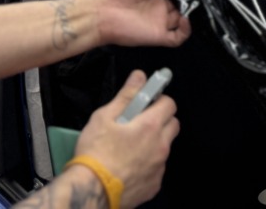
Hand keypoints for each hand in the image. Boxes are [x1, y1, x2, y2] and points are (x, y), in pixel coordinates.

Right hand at [73, 70, 179, 208]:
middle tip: (140, 122)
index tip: (148, 102)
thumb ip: (127, 95)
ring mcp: (159, 167)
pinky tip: (131, 165)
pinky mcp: (154, 185)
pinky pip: (157, 168)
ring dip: (155, 142)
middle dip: (161, 119)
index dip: (159, 100)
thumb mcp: (105, 117)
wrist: (92, 190)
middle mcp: (160, 146)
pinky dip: (149, 163)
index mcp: (150, 126)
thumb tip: (139, 76)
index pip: (170, 103)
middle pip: (173, 125)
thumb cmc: (95, 152)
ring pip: (166, 147)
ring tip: (132, 146)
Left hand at [93, 0, 190, 47]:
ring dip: (189, 15)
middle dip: (189, 2)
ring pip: (180, 22)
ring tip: (192, 7)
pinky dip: (185, 31)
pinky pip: (176, 38)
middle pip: (179, 7)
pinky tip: (185, 20)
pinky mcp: (158, 36)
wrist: (101, 12)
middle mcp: (158, 8)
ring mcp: (159, 23)